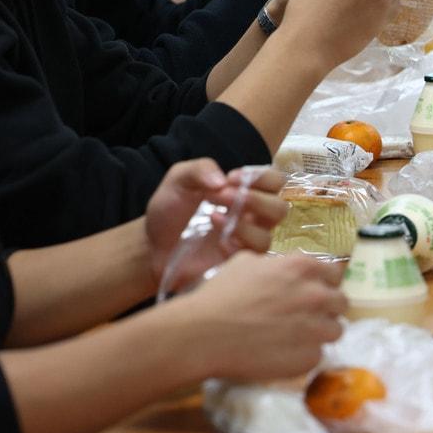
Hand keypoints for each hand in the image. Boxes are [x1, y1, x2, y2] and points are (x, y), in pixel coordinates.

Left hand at [144, 160, 288, 290]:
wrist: (152, 245)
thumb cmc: (171, 210)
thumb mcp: (178, 180)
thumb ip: (199, 170)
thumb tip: (222, 181)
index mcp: (246, 193)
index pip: (275, 181)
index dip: (261, 177)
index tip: (232, 178)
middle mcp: (252, 217)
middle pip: (280, 208)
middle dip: (255, 199)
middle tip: (222, 196)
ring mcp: (245, 242)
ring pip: (267, 236)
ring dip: (244, 226)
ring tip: (213, 218)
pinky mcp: (235, 263)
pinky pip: (249, 259)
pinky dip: (235, 246)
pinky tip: (217, 240)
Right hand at [173, 251, 346, 381]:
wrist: (202, 334)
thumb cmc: (219, 295)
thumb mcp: (246, 263)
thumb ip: (274, 263)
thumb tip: (280, 266)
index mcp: (304, 268)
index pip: (335, 274)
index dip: (323, 284)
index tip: (312, 293)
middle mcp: (317, 295)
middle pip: (340, 302)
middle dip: (326, 309)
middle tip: (304, 317)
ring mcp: (316, 328)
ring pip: (334, 331)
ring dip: (319, 334)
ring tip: (294, 339)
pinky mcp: (309, 357)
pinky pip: (316, 355)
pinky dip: (303, 356)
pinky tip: (282, 355)